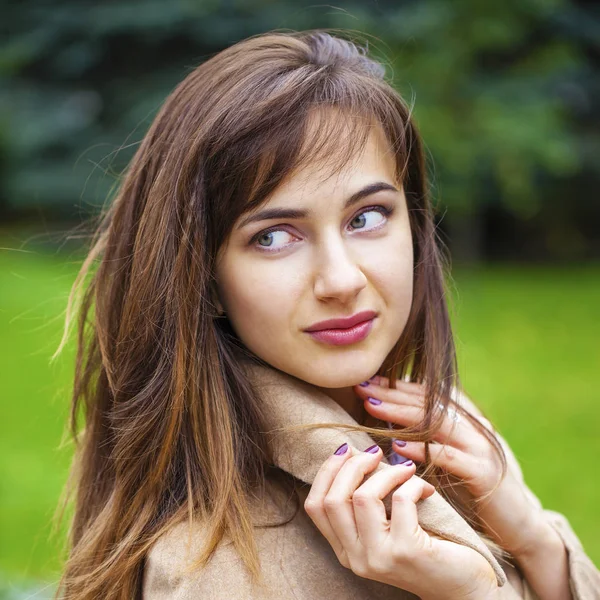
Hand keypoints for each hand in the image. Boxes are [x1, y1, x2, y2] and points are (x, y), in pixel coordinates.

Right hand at [304, 442, 498, 599]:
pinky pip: (401, 500)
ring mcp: (379, 557)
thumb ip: (363, 504)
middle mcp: (356, 558)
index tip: (346, 450)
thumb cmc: (424, 548)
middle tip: (375, 452)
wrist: (463, 589)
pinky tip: (425, 488)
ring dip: (386, 473)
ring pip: (363, 497)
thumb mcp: (383, 530)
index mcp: (345, 551)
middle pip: (333, 499)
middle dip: (352, 466)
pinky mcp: (407, 551)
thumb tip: (353, 454)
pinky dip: (412, 483)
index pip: (315, 506)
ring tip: (405, 469)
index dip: (327, 472)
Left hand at [353, 377, 547, 558]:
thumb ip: (425, 441)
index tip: (366, 382)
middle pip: (428, 403)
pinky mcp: (484, 473)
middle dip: (393, 394)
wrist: (518, 527)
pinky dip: (422, 449)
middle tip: (362, 388)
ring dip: (402, 412)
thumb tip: (384, 425)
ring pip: (436, 422)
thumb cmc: (473, 494)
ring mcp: (481, 448)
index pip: (427, 396)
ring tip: (373, 406)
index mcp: (465, 423)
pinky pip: (449, 456)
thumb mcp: (447, 463)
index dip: (396, 387)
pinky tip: (398, 445)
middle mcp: (473, 429)